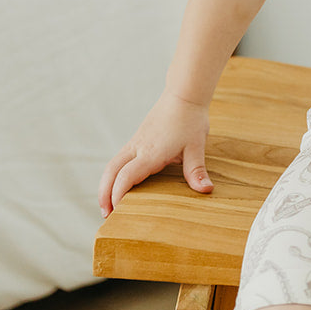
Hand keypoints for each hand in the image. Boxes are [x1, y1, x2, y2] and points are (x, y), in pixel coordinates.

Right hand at [99, 89, 211, 217]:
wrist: (184, 94)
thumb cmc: (190, 120)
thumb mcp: (196, 146)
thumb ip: (197, 170)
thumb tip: (206, 189)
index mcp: (151, 152)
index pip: (126, 176)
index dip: (118, 194)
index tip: (116, 212)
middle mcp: (138, 147)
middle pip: (110, 171)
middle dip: (104, 194)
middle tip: (106, 215)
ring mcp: (135, 142)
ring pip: (112, 165)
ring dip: (106, 185)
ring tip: (108, 204)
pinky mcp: (137, 139)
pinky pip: (119, 159)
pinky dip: (113, 174)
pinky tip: (119, 184)